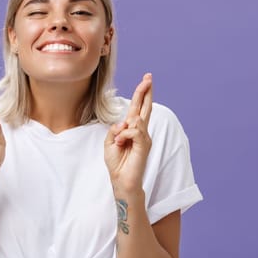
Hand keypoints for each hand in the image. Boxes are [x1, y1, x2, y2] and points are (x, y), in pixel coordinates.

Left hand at [104, 73, 153, 191]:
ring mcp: (144, 137)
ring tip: (119, 143)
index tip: (146, 80)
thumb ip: (115, 129)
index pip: (138, 108)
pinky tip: (121, 144)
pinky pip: (134, 131)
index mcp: (131, 129)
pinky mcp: (144, 143)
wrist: (122, 180)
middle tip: (149, 77)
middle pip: (144, 107)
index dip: (141, 94)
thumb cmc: (117, 163)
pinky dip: (124, 136)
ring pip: (136, 120)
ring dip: (123, 130)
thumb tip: (125, 122)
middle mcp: (140, 131)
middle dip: (146, 91)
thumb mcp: (109, 143)